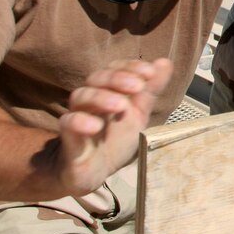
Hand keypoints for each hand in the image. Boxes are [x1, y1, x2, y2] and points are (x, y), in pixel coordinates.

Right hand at [57, 58, 172, 195]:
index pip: (115, 68)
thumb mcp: (139, 114)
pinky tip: (95, 125)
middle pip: (96, 78)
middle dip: (118, 78)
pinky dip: (80, 121)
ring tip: (121, 105)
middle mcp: (91, 99)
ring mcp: (78, 115)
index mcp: (108, 90)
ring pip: (81, 96)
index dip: (130, 67)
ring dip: (101, 97)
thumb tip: (165, 62)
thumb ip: (151, 91)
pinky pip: (67, 123)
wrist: (96, 171)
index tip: (149, 72)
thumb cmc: (116, 138)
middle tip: (137, 86)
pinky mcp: (69, 137)